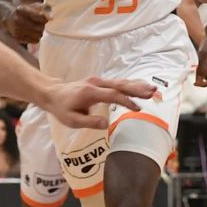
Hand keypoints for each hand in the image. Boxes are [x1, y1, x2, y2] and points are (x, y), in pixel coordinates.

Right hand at [4, 0, 49, 45]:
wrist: (7, 17)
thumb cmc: (24, 11)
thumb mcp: (32, 5)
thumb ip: (44, 8)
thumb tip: (52, 18)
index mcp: (21, 10)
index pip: (40, 17)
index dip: (44, 19)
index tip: (43, 18)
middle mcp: (17, 20)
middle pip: (40, 27)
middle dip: (42, 25)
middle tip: (38, 23)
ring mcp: (16, 30)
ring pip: (39, 35)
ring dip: (39, 32)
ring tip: (34, 28)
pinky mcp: (17, 38)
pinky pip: (35, 40)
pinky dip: (36, 37)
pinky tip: (31, 33)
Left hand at [42, 75, 157, 129]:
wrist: (53, 93)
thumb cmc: (62, 108)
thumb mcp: (72, 120)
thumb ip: (89, 122)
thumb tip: (107, 125)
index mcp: (90, 92)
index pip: (112, 95)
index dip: (126, 101)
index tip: (138, 109)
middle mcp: (96, 83)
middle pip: (120, 85)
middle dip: (137, 89)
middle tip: (153, 92)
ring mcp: (99, 81)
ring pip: (121, 82)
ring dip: (137, 85)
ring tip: (153, 89)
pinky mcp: (101, 83)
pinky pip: (118, 83)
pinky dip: (131, 85)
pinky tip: (142, 87)